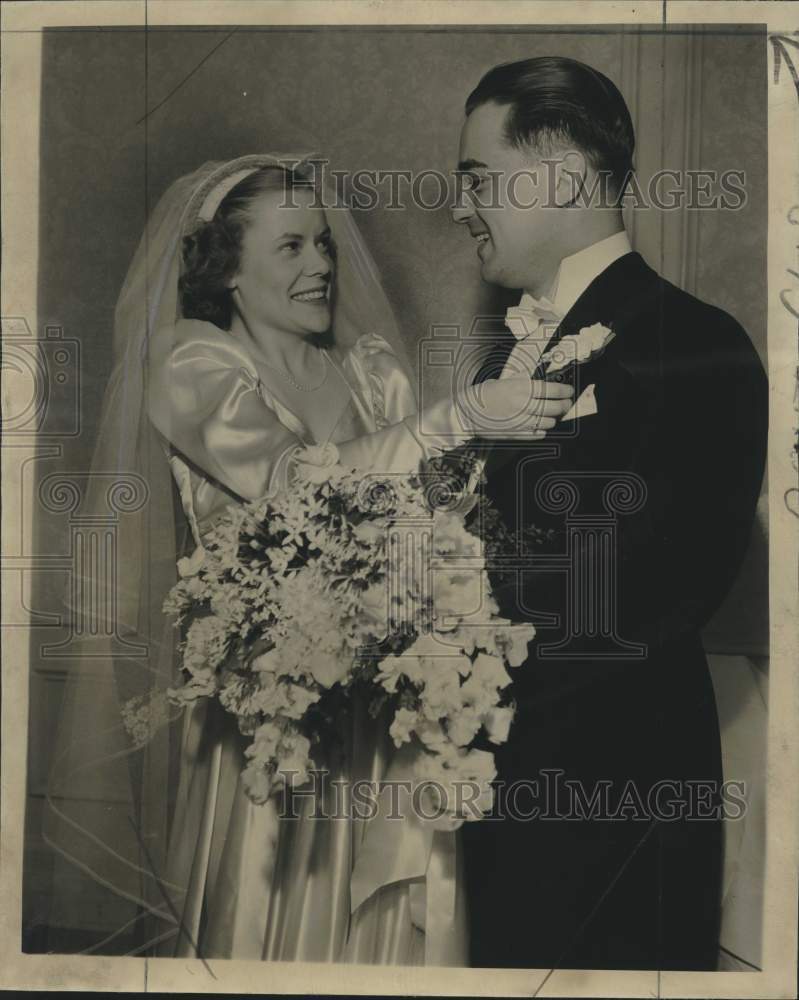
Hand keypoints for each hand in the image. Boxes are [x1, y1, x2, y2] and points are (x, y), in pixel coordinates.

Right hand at [459, 376, 574, 439]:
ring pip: (549, 422)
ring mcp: (521, 422)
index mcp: (521, 388)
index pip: (552, 390)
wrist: (466, 414)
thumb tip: (536, 375)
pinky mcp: (517, 434)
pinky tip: (539, 425)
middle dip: (565, 405)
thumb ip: (522, 379)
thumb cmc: (482, 395)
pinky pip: (538, 434)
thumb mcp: (503, 380)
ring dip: (553, 418)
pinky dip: (542, 430)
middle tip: (566, 403)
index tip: (569, 391)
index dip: (565, 391)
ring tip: (552, 414)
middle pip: (555, 407)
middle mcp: (524, 405)